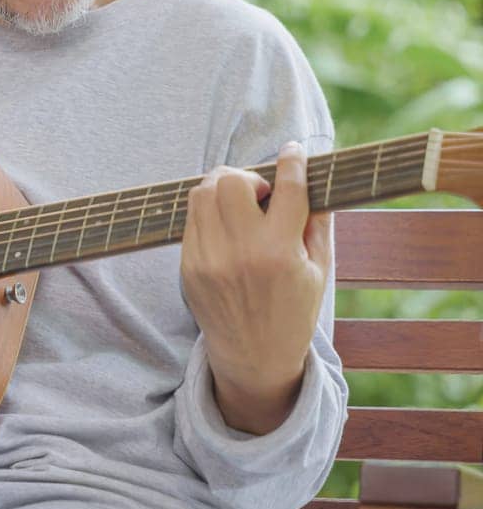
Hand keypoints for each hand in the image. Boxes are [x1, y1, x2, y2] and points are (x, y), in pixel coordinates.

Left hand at [180, 142, 331, 432]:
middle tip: (262, 193)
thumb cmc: (294, 310)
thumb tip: (314, 176)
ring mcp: (209, 259)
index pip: (287, 189)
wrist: (254, 356)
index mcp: (281, 253)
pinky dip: (208, 211)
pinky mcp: (188, 266)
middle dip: (249, 177)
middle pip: (231, 181)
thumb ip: (319, 222)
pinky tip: (226, 224)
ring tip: (242, 205)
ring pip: (202, 193)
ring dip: (223, 187)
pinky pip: (191, 219)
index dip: (293, 162)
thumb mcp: (320, 270)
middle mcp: (241, 252)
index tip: (294, 151)